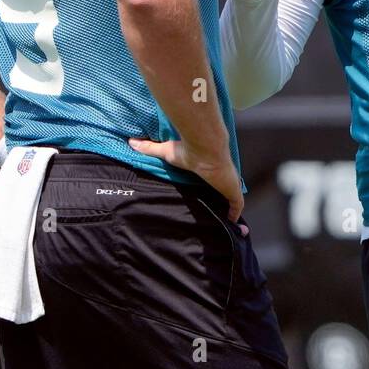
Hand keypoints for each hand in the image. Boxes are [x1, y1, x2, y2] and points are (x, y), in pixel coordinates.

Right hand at [127, 136, 245, 227]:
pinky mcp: (233, 191)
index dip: (211, 188)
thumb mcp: (165, 151)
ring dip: (229, 211)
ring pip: (232, 202)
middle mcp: (220, 177)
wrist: (204, 148)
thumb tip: (131, 142)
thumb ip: (150, 148)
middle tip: (215, 216)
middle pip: (223, 192)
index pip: (212, 181)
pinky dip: (235, 216)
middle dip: (221, 202)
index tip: (207, 197)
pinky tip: (231, 225)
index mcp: (208, 170)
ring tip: (223, 225)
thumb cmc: (187, 149)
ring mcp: (228, 184)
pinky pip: (237, 207)